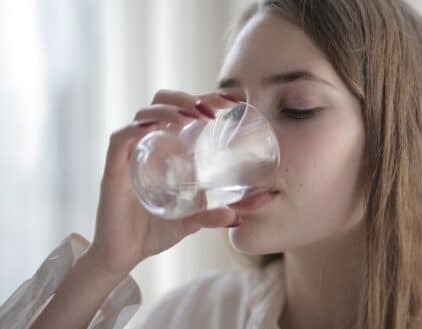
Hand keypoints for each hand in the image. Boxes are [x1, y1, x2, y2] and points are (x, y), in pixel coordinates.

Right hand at [88, 90, 238, 275]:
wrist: (123, 256)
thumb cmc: (154, 232)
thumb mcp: (192, 221)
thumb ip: (213, 215)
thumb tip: (239, 216)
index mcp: (165, 149)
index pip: (183, 110)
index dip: (205, 98)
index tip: (231, 101)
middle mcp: (147, 145)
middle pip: (162, 102)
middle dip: (187, 98)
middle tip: (213, 111)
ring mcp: (129, 155)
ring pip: (144, 113)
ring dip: (170, 108)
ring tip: (193, 117)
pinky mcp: (113, 170)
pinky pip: (121, 138)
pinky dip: (138, 127)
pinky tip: (158, 127)